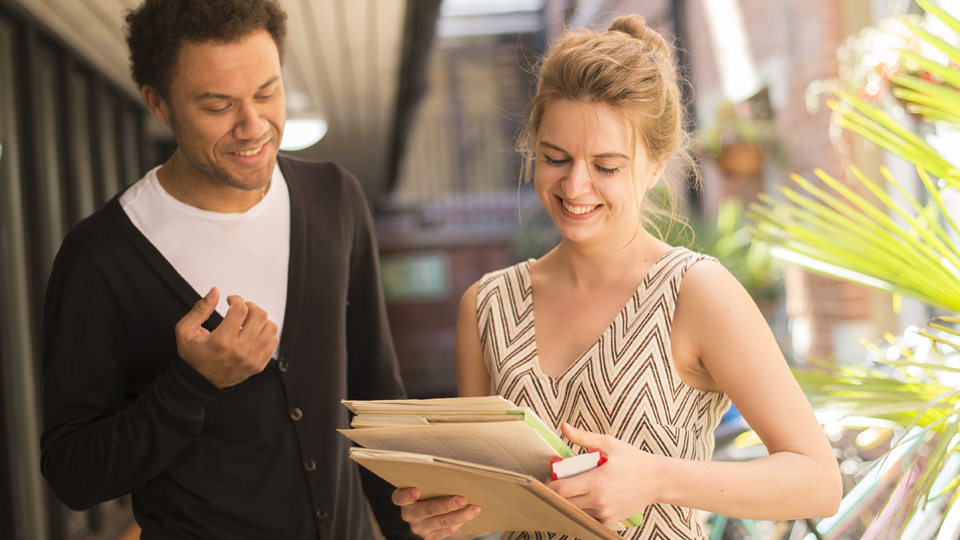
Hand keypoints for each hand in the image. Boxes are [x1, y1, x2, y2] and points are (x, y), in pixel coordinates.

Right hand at [175, 287, 279, 387]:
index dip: (236, 299)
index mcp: (222, 341)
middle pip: (260, 315)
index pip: (241, 309)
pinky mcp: (258, 366)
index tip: (230, 300)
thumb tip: (215, 291)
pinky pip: (273, 341)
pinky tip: (253, 333)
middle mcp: (239, 351)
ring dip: (261, 319)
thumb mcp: (185, 331)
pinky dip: (266, 332)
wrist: (199, 383)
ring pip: (271, 328)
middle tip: (241, 308)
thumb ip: (200, 309)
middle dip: (250, 306)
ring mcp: (251, 360)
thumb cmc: (192, 355)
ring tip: (248, 321)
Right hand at [392, 487, 480, 539]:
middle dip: (447, 505)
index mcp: (403, 499)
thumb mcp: (427, 484)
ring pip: (441, 522)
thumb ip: (432, 481)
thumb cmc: (430, 489)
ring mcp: (418, 527)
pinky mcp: (429, 536)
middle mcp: (408, 514)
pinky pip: (446, 530)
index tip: (416, 490)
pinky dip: (459, 522)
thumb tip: (456, 473)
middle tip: (462, 499)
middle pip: (428, 510)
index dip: (406, 495)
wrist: (433, 508)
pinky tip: (470, 515)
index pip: (399, 497)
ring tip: (475, 508)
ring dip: (460, 515)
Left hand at [546, 423, 664, 524]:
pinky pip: (588, 515)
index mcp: (596, 482)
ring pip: (575, 510)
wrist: (657, 481)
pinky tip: (590, 494)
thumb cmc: (633, 460)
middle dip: (558, 492)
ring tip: (577, 486)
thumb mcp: (609, 444)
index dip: (551, 483)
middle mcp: (599, 500)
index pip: (561, 489)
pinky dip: (584, 506)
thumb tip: (564, 427)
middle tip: (561, 480)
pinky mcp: (609, 520)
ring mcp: (604, 512)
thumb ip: (584, 437)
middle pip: (564, 502)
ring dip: (571, 500)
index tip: (552, 476)